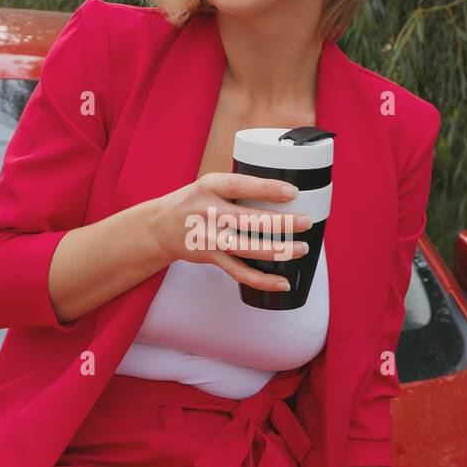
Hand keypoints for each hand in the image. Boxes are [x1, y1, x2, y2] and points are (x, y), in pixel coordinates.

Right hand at [150, 171, 312, 293]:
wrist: (160, 226)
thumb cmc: (195, 201)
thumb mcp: (210, 184)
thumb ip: (238, 187)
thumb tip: (284, 189)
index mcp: (210, 187)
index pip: (241, 186)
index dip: (268, 189)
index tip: (293, 191)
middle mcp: (208, 212)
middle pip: (249, 219)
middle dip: (282, 223)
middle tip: (306, 222)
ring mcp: (209, 238)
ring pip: (248, 248)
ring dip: (278, 250)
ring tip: (301, 249)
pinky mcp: (211, 258)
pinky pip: (239, 272)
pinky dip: (262, 280)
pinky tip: (282, 282)